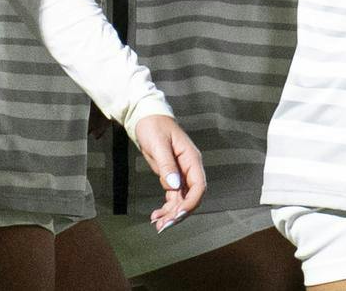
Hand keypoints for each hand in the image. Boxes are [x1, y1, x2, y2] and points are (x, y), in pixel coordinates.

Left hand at [133, 114, 206, 230]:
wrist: (147, 119)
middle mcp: (189, 168)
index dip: (190, 203)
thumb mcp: (158, 145)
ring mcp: (182, 173)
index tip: (176, 215)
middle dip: (179, 213)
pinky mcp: (172, 177)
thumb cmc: (154, 127)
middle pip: (192, 196)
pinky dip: (167, 208)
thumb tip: (173, 186)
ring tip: (157, 224)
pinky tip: (156, 215)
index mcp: (191, 158)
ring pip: (182, 200)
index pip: (199, 185)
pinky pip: (174, 197)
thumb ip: (167, 166)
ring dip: (172, 214)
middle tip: (163, 226)